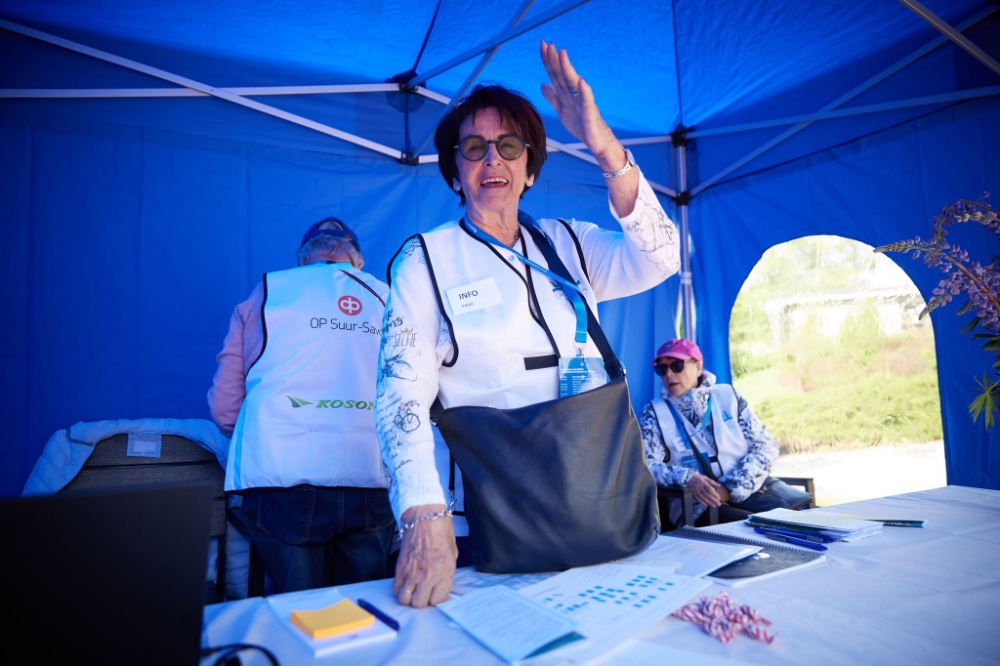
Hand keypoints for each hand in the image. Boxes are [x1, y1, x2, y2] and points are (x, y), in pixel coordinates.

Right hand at [392, 504, 457, 607]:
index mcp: (444, 573)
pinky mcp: (399, 568)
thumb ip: (447, 572)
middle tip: (424, 592)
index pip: (438, 601)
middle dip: (422, 600)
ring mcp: (411, 573)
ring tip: (413, 590)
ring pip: (405, 599)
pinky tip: (405, 583)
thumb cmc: (441, 532)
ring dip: (409, 597)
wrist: (424, 517)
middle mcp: (427, 576)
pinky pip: (395, 588)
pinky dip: (399, 589)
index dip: (437, 598)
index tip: (436, 593)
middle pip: (419, 604)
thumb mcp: (453, 553)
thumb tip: (441, 584)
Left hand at [539, 40, 637, 216]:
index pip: (555, 74)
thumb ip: (553, 98)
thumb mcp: (562, 111)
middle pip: (562, 75)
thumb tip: (542, 84)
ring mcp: (583, 102)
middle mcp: (574, 94)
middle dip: (554, 60)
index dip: (547, 60)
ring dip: (567, 69)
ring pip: (573, 83)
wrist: (597, 143)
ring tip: (561, 54)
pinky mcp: (590, 114)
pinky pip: (587, 101)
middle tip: (548, 44)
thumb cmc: (582, 126)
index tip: (542, 44)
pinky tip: (581, 81)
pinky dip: (584, 91)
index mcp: (566, 94)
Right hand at [685, 473, 726, 507]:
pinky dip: (702, 503)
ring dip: (709, 503)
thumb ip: (712, 482)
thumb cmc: (697, 477)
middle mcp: (699, 488)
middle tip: (718, 504)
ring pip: (703, 498)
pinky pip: (698, 499)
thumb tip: (719, 485)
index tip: (719, 498)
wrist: (686, 478)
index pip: (709, 489)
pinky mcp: (693, 494)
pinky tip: (706, 505)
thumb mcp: (704, 477)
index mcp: (703, 483)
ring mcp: (696, 492)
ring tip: (714, 506)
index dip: (714, 494)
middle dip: (713, 500)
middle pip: (707, 495)